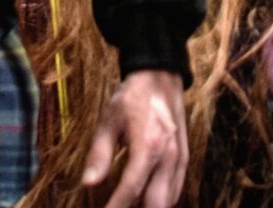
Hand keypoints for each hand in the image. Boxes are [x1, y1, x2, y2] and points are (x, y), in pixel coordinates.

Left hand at [81, 68, 186, 207]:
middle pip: (157, 204)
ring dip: (150, 206)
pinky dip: (162, 200)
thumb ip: (99, 154)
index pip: (131, 189)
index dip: (116, 207)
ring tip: (129, 204)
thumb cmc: (132, 98)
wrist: (160, 78)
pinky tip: (146, 200)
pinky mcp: (184, 160)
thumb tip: (88, 182)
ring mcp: (179, 160)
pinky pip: (176, 190)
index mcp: (148, 147)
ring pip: (169, 201)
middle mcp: (168, 157)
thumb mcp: (109, 120)